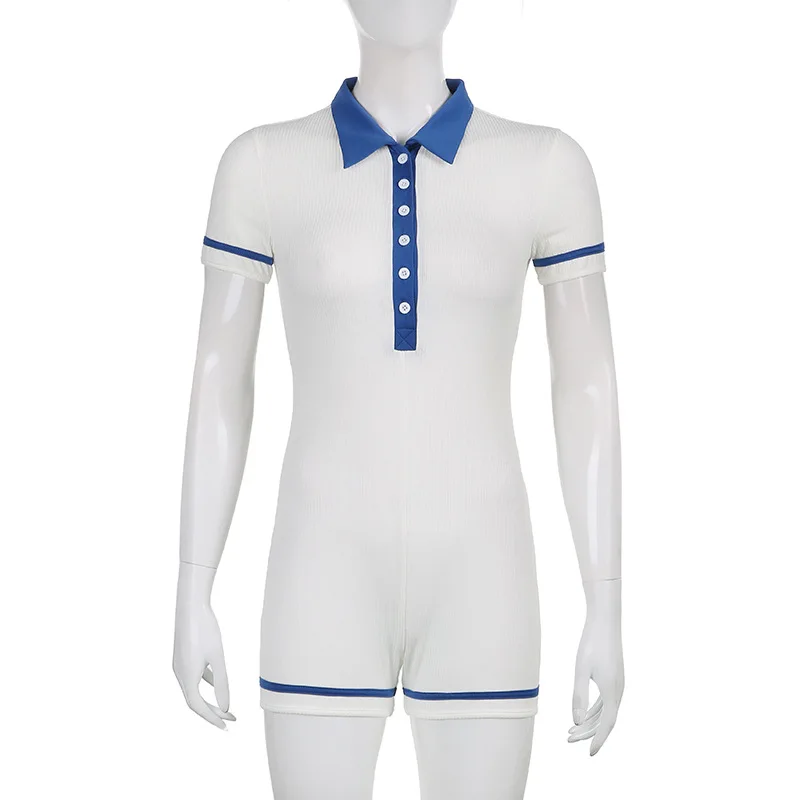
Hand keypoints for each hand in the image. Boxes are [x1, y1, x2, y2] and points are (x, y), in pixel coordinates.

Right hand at [172, 562, 235, 729]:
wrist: (190, 606)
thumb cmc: (205, 630)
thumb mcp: (217, 657)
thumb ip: (222, 683)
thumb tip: (226, 707)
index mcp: (187, 677)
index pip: (198, 707)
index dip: (212, 718)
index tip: (227, 726)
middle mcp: (179, 674)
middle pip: (195, 701)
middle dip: (213, 712)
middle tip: (231, 718)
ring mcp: (179, 665)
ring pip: (193, 690)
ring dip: (209, 699)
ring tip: (226, 707)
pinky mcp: (182, 657)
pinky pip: (193, 677)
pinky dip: (205, 684)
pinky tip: (215, 682)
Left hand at [567, 578, 623, 755]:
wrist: (605, 621)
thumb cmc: (591, 643)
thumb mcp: (581, 670)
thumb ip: (579, 696)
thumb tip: (576, 721)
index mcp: (612, 692)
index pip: (606, 725)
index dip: (598, 740)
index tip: (590, 754)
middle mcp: (618, 690)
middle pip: (605, 720)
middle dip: (588, 732)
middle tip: (568, 740)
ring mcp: (618, 684)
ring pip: (605, 711)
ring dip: (590, 722)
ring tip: (571, 730)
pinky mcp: (614, 677)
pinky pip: (605, 700)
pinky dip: (594, 710)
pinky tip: (582, 714)